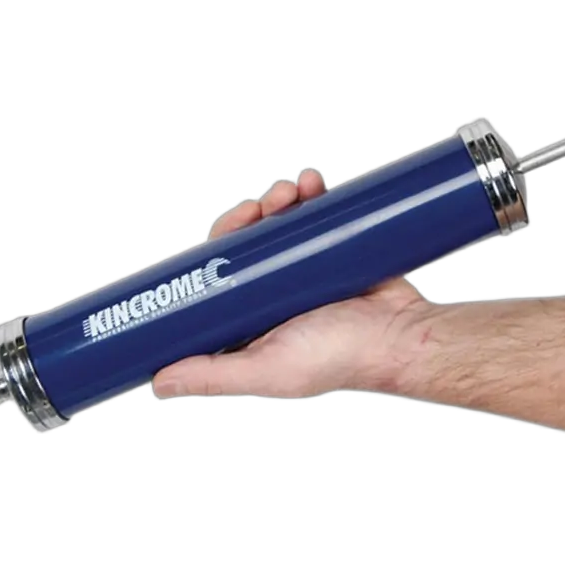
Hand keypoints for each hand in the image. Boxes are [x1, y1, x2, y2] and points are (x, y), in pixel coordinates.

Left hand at [151, 169, 430, 399]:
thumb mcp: (267, 370)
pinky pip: (319, 218)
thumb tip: (160, 381)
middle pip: (250, 244)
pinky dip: (314, 197)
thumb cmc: (341, 359)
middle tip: (261, 206)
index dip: (220, 250)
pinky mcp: (339, 253)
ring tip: (294, 191)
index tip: (228, 232)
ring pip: (283, 226)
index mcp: (256, 323)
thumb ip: (215, 374)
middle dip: (252, 217)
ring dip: (281, 201)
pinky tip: (314, 185)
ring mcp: (310, 274)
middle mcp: (279, 298)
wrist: (404, 337)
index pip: (221, 279)